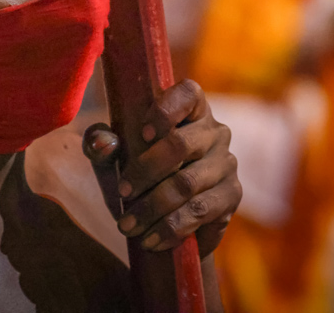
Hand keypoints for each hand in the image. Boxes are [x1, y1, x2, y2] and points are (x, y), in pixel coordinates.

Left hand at [83, 79, 240, 257]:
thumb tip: (103, 142)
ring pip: (187, 183)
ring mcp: (226, 163)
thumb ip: (102, 144)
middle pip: (181, 144)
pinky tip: (150, 239)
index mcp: (190, 110)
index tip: (141, 134)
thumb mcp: (115, 157)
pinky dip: (171, 228)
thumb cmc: (139, 173)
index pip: (187, 93)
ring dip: (153, 207)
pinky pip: (200, 212)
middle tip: (123, 192)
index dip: (165, 110)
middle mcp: (214, 131)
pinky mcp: (231, 195)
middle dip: (146, 171)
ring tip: (127, 225)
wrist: (166, 216)